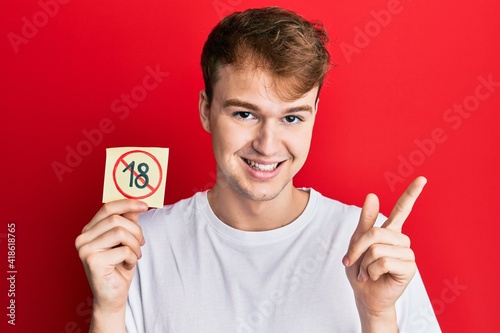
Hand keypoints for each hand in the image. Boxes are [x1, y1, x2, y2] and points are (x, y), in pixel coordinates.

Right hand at [75, 200, 147, 329]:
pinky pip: (123, 250)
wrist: (112, 296)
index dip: (127, 203)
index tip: (145, 205)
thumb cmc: (119, 268)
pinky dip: (132, 257)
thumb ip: (128, 222)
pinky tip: (127, 265)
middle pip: (116, 219)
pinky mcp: (93, 261)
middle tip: (141, 243)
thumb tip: (137, 204)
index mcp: (89, 230)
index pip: (107, 208)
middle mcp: (83, 238)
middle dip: (136, 231)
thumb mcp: (126, 241)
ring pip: (121, 232)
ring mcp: (85, 250)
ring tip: (134, 255)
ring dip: (135, 244)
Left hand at [342, 176, 426, 330]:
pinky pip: (383, 262)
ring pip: (377, 249)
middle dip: (357, 249)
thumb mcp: (357, 242)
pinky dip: (371, 271)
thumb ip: (365, 221)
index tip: (422, 178)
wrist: (364, 295)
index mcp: (390, 231)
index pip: (402, 209)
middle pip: (374, 233)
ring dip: (364, 263)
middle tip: (352, 261)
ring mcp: (407, 254)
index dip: (412, 193)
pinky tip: (376, 277)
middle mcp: (401, 240)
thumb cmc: (360, 269)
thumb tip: (372, 194)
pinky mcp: (409, 268)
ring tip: (367, 271)